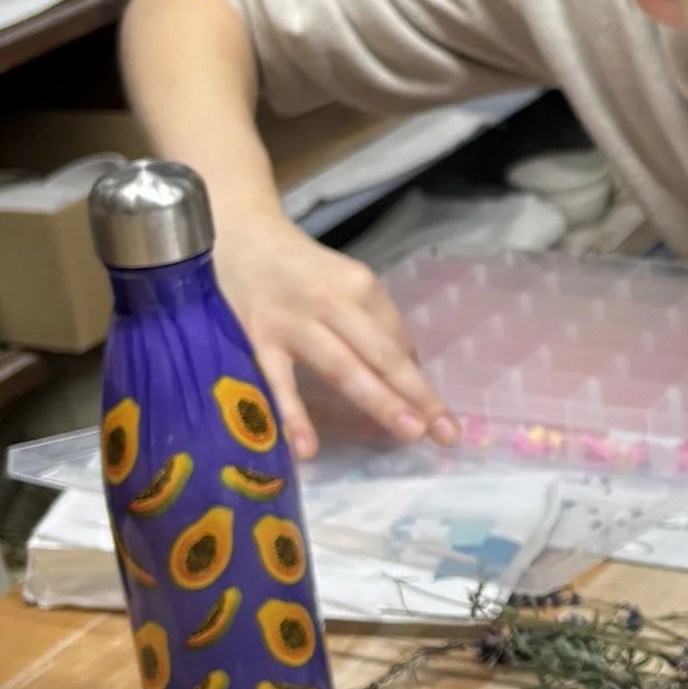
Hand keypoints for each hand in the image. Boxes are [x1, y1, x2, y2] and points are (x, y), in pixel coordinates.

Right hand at [212, 207, 454, 459]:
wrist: (240, 238)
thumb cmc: (302, 271)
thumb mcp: (345, 282)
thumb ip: (372, 322)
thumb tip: (406, 370)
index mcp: (359, 285)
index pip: (396, 338)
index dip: (416, 376)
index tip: (435, 412)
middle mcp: (331, 302)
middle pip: (381, 354)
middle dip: (416, 393)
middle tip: (446, 432)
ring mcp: (294, 323)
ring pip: (342, 368)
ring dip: (378, 402)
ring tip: (410, 434)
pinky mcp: (258, 340)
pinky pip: (279, 384)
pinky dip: (294, 416)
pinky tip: (308, 450)